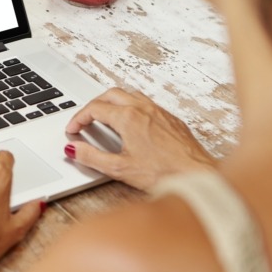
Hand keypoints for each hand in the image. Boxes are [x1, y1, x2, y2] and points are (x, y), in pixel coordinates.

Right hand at [65, 88, 216, 190]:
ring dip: (112, 102)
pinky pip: (145, 102)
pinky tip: (131, 123)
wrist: (198, 176)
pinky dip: (130, 106)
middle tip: (85, 120)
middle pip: (110, 94)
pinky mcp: (170, 118)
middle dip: (93, 105)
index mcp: (128, 118)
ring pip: (129, 94)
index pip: (94, 109)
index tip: (73, 130)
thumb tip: (73, 149)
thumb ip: (91, 157)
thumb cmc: (165, 174)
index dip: (79, 118)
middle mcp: (143, 108)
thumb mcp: (120, 169)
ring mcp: (158, 111)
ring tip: (105, 117)